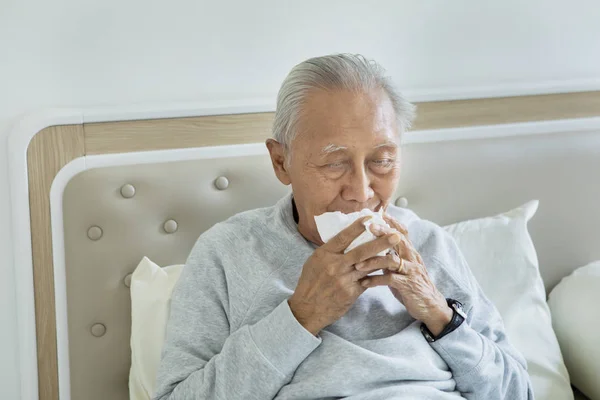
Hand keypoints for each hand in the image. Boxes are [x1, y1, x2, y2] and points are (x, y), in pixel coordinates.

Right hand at [289, 217, 401, 335]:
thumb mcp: (314, 261)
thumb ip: (330, 251)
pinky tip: (387, 270)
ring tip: (397, 253)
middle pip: (361, 251)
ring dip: (384, 258)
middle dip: (380, 242)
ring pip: (368, 266)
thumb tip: (344, 238)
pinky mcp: (351, 292)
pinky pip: (368, 281)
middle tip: (395, 235)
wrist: (307, 308)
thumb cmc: (310, 282)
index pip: (343, 237)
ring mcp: (344, 279)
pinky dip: (377, 275)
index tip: (370, 217)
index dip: (357, 227)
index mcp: (324, 254)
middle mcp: (335, 265)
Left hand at [358, 215, 451, 335]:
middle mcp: (412, 258)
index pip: (401, 232)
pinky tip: (364, 282)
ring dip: (373, 260)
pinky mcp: (408, 285)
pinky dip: (375, 280)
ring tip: (357, 264)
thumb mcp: (401, 268)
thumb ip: (390, 257)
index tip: (378, 212)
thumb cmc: (412, 285)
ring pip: (392, 260)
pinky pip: (390, 279)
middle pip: (398, 240)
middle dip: (382, 232)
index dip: (391, 221)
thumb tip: (373, 247)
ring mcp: (411, 271)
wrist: (430, 306)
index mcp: (409, 252)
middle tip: (368, 227)